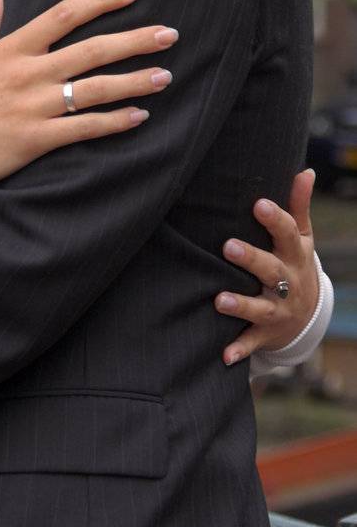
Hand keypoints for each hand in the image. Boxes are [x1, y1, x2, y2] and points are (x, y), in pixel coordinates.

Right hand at [0, 0, 175, 187]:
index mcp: (12, 48)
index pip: (64, 14)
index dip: (102, 0)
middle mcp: (27, 73)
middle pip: (91, 49)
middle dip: (134, 40)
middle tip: (170, 34)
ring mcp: (33, 107)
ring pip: (94, 89)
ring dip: (134, 82)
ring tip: (166, 75)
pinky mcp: (35, 139)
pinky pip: (83, 128)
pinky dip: (113, 122)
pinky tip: (139, 116)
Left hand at [215, 169, 318, 364]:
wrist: (307, 316)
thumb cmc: (295, 264)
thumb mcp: (303, 238)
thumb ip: (298, 206)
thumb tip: (303, 170)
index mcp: (296, 256)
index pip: (289, 234)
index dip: (275, 219)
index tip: (258, 203)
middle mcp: (289, 283)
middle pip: (271, 269)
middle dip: (251, 258)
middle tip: (227, 246)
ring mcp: (278, 309)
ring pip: (261, 307)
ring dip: (241, 304)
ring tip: (219, 299)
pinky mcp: (266, 332)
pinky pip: (252, 342)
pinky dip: (239, 350)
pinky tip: (224, 355)